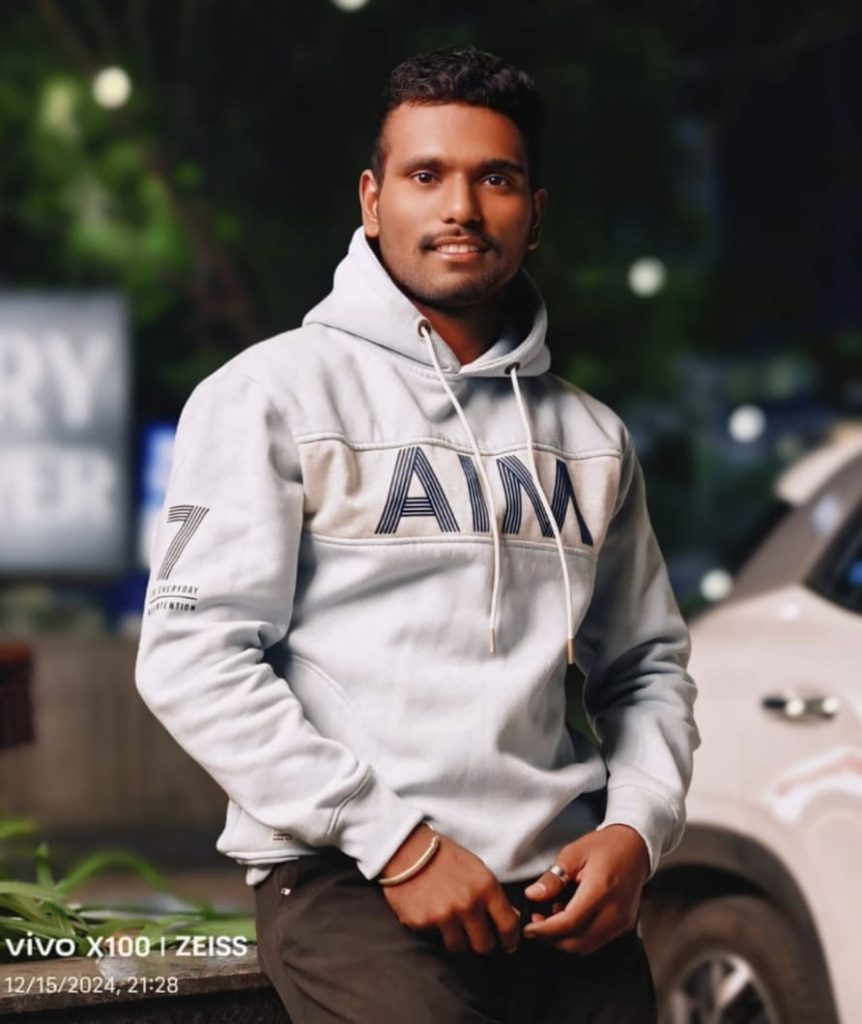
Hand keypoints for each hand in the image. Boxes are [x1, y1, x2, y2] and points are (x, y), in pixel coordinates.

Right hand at [380, 825, 520, 955]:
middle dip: (482, 942)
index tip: (508, 944)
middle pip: (484, 945)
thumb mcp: (477, 868)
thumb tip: (513, 917)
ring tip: (450, 921)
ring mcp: (445, 916)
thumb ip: (494, 895)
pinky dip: (434, 929)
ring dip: (457, 938)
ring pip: (459, 947)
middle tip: (476, 935)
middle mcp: (468, 904)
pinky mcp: (423, 923)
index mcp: (486, 888)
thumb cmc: (444, 857)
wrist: (407, 849)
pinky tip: (430, 911)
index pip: (508, 925)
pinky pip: (434, 938)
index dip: (510, 939)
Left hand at [522, 825, 649, 954]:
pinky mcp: (624, 926)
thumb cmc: (606, 846)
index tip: (528, 927)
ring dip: (564, 940)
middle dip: (551, 938)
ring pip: (586, 946)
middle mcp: (614, 912)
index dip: (544, 929)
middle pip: (576, 941)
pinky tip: (570, 919)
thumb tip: (534, 895)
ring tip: (552, 918)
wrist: (635, 847)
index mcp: (600, 890)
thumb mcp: (573, 853)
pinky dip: (579, 937)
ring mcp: (621, 922)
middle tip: (536, 923)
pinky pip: (597, 941)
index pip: (569, 923)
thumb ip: (553, 877)